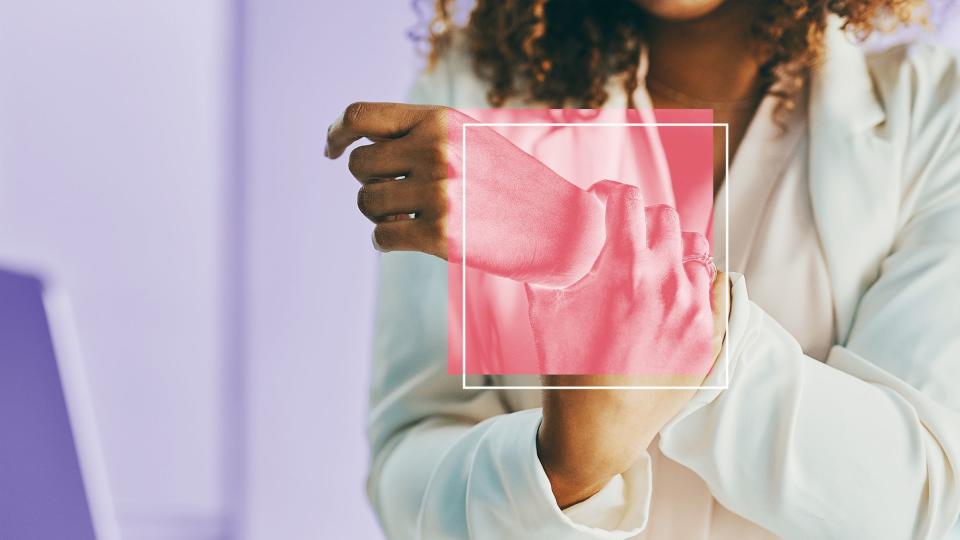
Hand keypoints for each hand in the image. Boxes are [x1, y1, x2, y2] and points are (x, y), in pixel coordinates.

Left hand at [325, 102, 606, 286]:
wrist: (562, 225)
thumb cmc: (508, 184)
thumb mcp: (467, 141)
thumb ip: (418, 135)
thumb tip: (354, 147)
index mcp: (440, 120)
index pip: (361, 116)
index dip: (337, 133)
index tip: (332, 150)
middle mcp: (436, 150)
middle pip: (358, 165)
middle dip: (369, 182)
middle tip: (395, 195)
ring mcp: (439, 192)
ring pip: (366, 202)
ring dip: (378, 213)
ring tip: (408, 216)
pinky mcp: (441, 234)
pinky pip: (381, 236)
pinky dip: (385, 240)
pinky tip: (405, 239)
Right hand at [528, 180, 726, 506]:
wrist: (600, 430)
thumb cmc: (568, 371)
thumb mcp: (545, 312)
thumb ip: (549, 266)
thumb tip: (547, 240)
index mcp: (624, 269)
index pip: (627, 200)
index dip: (609, 193)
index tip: (602, 201)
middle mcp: (666, 283)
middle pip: (664, 218)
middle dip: (640, 219)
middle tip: (624, 234)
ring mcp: (694, 310)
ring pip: (695, 249)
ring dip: (671, 247)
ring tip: (653, 263)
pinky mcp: (709, 336)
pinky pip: (717, 286)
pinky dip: (698, 279)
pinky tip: (678, 287)